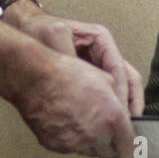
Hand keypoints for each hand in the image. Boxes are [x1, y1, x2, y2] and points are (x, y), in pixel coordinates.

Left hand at [8, 7, 144, 116]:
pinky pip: (108, 92)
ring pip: (123, 86)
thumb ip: (67, 54)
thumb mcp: (52, 37)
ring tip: (125, 127)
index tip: (118, 110)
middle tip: (128, 123)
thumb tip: (78, 77)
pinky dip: (112, 107)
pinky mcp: (92, 75)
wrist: (27, 30)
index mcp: (101, 38)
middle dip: (130, 101)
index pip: (118, 67)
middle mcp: (104, 51)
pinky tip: (108, 124)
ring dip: (125, 106)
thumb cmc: (40, 30)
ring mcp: (100, 63)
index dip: (121, 90)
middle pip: (128, 77)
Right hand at [9, 50, 136, 157]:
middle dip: (111, 143)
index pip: (128, 146)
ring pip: (90, 152)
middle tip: (106, 131)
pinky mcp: (56, 146)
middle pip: (110, 153)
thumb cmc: (68, 75)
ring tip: (84, 122)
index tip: (127, 141)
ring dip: (92, 143)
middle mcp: (95, 135)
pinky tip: (67, 123)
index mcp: (112, 118)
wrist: (35, 79)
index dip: (128, 143)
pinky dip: (71, 140)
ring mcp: (74, 143)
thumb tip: (123, 112)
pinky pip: (70, 149)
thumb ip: (118, 102)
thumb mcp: (106, 80)